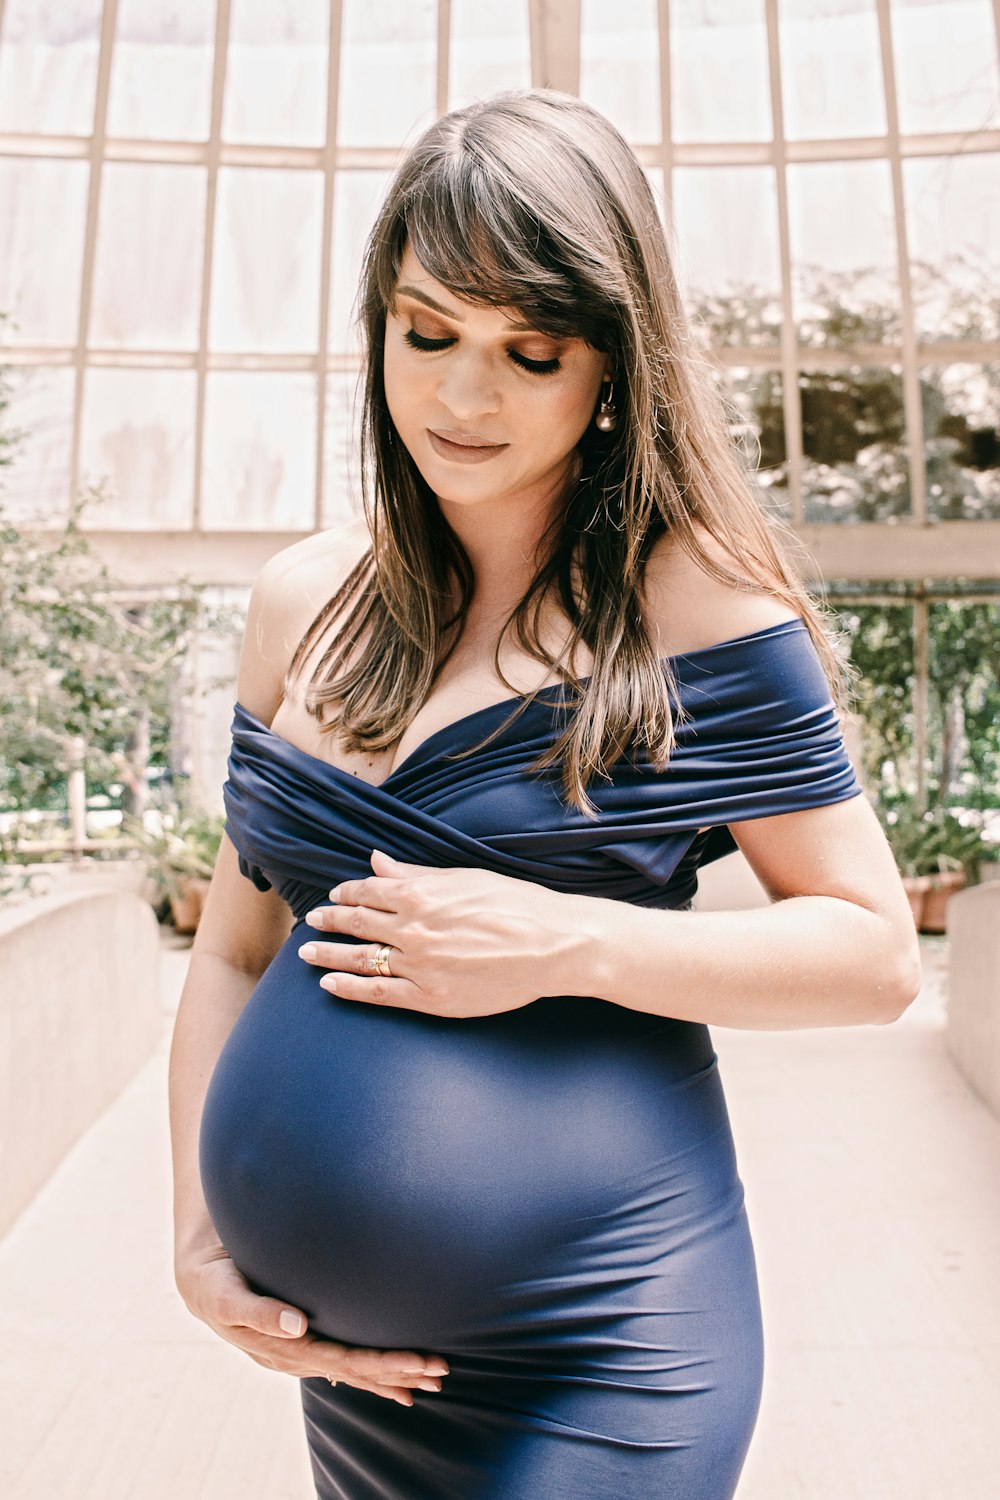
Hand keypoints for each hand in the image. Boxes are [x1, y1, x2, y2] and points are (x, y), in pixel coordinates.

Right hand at [176, 1244, 448, 1404]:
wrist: (194, 1277)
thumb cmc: (211, 1278)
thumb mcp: (224, 1291)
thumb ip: (257, 1310)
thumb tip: (297, 1325)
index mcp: (282, 1348)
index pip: (344, 1362)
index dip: (383, 1365)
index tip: (420, 1363)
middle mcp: (294, 1355)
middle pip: (355, 1369)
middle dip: (399, 1371)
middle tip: (442, 1371)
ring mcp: (297, 1349)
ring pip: (351, 1367)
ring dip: (390, 1373)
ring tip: (429, 1380)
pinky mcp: (298, 1336)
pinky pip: (339, 1357)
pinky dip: (367, 1369)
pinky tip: (390, 1379)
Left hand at [297, 849, 587, 1018]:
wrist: (552, 945)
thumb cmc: (515, 905)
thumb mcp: (463, 879)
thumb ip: (416, 874)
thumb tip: (377, 862)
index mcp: (421, 894)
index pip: (369, 891)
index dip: (347, 892)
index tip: (336, 894)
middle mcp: (413, 929)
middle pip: (357, 924)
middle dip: (329, 921)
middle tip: (311, 922)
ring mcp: (419, 966)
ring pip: (359, 959)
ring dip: (328, 955)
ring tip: (306, 954)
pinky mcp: (431, 998)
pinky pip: (378, 993)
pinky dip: (349, 989)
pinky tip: (329, 986)